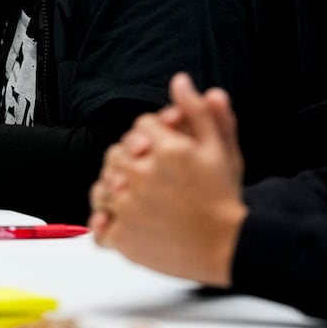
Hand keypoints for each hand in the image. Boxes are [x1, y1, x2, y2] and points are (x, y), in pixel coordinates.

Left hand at [88, 73, 245, 285]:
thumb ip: (198, 112)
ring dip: (113, 191)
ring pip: (101, 188)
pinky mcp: (123, 237)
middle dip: (130, 162)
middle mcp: (143, 174)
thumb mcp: (219, 148)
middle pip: (116, 154)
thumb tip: (180, 81)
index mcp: (167, 149)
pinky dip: (104, 226)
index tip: (161, 151)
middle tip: (149, 178)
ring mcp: (129, 207)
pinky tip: (122, 224)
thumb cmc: (224, 197)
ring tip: (136, 201)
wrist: (229, 246)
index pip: (140, 126)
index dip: (151, 136)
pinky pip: (98, 227)